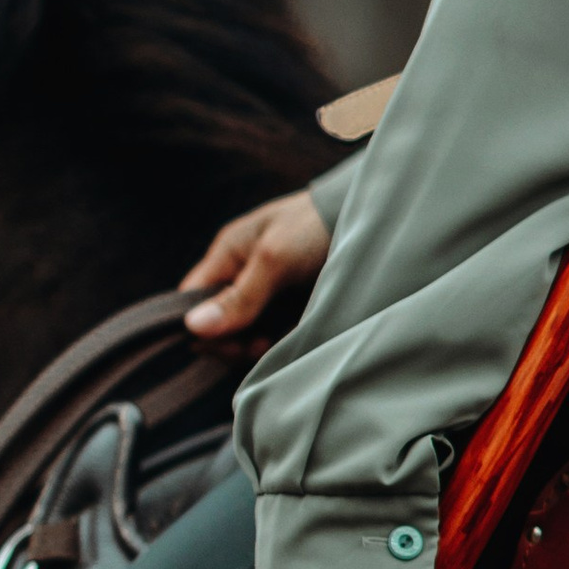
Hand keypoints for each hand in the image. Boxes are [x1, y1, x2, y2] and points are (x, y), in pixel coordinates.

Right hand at [181, 189, 330, 338]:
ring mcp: (271, 298)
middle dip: (234, 342)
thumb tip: (192, 328)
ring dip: (260, 348)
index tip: (226, 341)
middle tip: (259, 345)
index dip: (201, 325)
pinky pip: (278, 339)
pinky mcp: (296, 313)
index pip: (192, 300)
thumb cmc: (315, 225)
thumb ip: (239, 296)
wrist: (375, 221)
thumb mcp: (275, 258)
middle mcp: (245, 278)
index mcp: (228, 256)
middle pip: (219, 326)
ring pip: (248, 338)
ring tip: (279, 342)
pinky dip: (284, 345)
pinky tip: (297, 340)